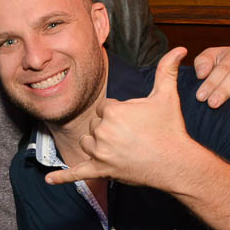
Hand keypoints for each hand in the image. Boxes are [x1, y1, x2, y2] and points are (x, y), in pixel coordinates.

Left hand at [46, 47, 197, 189]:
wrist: (177, 163)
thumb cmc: (170, 129)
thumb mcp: (167, 96)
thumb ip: (166, 70)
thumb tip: (180, 48)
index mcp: (112, 111)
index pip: (104, 107)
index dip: (120, 113)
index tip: (136, 121)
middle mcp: (102, 131)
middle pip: (95, 124)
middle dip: (110, 129)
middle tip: (134, 136)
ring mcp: (100, 153)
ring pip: (87, 142)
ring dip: (99, 145)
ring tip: (123, 148)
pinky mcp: (101, 170)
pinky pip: (77, 173)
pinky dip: (63, 177)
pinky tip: (49, 181)